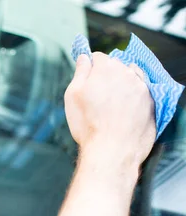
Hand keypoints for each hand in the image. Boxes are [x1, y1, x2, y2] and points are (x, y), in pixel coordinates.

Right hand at [65, 53, 155, 167]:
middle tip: (97, 97)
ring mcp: (142, 87)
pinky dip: (133, 96)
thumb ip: (80, 72)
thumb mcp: (73, 96)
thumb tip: (84, 57)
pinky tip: (124, 109)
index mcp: (106, 68)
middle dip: (106, 76)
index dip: (90, 68)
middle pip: (115, 66)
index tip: (86, 81)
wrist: (112, 149)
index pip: (98, 57)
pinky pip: (141, 92)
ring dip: (121, 85)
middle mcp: (127, 73)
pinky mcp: (151, 102)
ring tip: (111, 105)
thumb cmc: (88, 124)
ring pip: (130, 78)